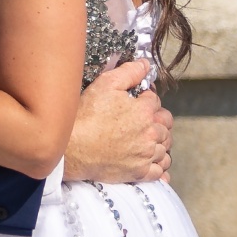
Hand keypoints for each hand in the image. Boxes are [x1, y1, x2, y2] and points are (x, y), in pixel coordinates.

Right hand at [65, 61, 171, 182]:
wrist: (71, 149)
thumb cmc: (85, 116)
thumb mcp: (104, 85)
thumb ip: (129, 72)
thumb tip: (146, 64)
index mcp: (145, 111)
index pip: (155, 101)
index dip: (145, 100)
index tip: (134, 103)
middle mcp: (151, 133)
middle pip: (166, 124)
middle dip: (156, 120)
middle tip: (141, 121)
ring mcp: (146, 155)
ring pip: (165, 147)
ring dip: (159, 142)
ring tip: (145, 140)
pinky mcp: (140, 173)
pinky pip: (160, 171)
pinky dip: (160, 166)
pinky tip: (152, 162)